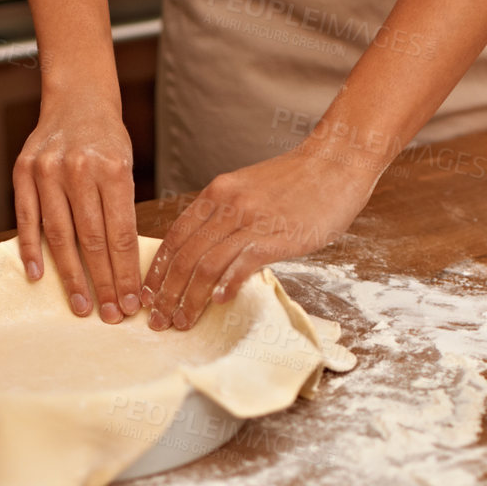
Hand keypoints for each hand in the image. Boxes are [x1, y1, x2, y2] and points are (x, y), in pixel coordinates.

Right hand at [12, 97, 140, 322]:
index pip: (120, 234)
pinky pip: (27, 219)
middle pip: (92, 240)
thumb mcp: (125, 167)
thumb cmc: (107, 140)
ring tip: (82, 305)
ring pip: (60, 235)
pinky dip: (32, 250)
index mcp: (112, 170)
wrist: (76, 99)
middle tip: (110, 315)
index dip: (126, 273)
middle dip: (103, 283)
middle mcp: (78, 170)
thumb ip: (121, 210)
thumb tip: (124, 268)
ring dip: (71, 276)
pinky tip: (39, 276)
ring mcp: (47, 171)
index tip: (132, 302)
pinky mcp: (22, 172)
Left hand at [144, 144, 375, 330]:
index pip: (175, 236)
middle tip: (159, 320)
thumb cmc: (299, 181)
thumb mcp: (250, 189)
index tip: (150, 295)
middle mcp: (227, 205)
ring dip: (189, 299)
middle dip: (166, 293)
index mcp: (217, 193)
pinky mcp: (274, 238)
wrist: (336, 163)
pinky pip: (239, 266)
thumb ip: (228, 215)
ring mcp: (250, 221)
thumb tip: (210, 250)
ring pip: (205, 266)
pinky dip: (225, 286)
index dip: (158, 270)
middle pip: (184, 256)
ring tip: (183, 321)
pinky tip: (218, 302)